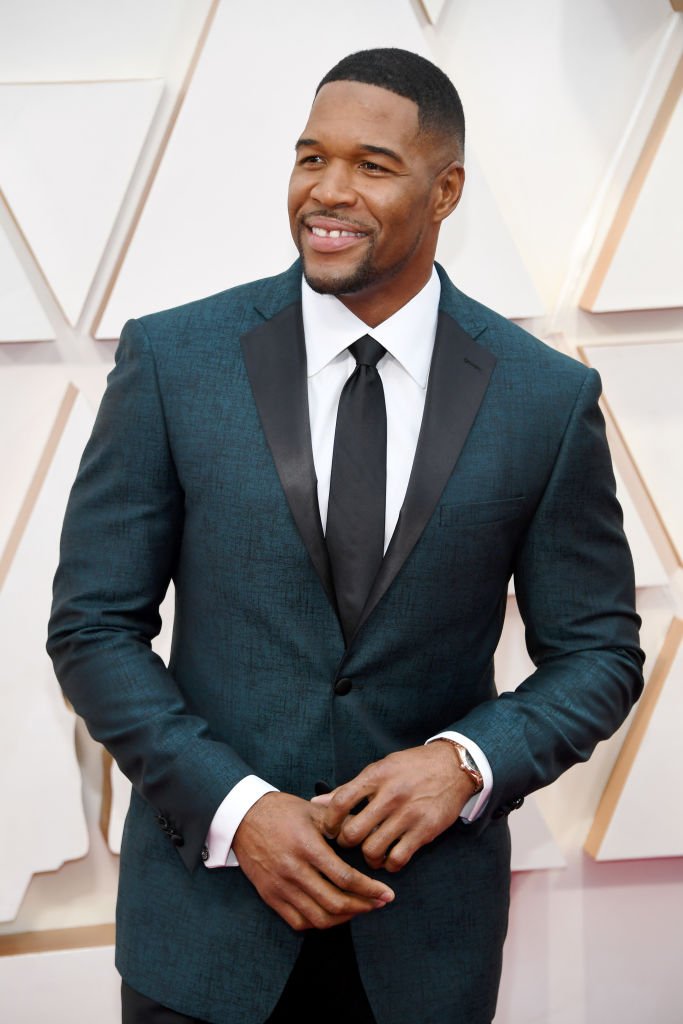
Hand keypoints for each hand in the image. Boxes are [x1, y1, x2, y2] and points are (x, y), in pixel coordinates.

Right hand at [231, 791, 394, 930]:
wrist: (243, 817)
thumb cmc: (282, 811)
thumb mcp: (313, 810)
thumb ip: (342, 822)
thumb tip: (371, 831)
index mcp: (307, 846)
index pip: (345, 877)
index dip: (370, 889)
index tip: (386, 894)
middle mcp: (293, 870)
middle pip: (334, 902)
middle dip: (363, 906)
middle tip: (379, 903)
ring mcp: (280, 887)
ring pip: (318, 918)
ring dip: (344, 918)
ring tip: (359, 909)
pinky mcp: (270, 896)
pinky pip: (298, 922)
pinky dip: (318, 923)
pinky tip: (332, 914)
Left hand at [312, 743, 475, 872]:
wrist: (453, 767)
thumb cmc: (411, 767)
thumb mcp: (380, 769)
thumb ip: (349, 788)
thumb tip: (316, 801)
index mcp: (376, 776)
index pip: (341, 801)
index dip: (329, 821)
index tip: (329, 829)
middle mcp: (391, 795)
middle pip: (353, 832)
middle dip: (346, 843)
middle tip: (350, 842)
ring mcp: (408, 814)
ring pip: (373, 850)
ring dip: (368, 857)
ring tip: (371, 852)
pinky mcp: (424, 831)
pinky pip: (397, 859)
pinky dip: (389, 864)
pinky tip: (390, 857)